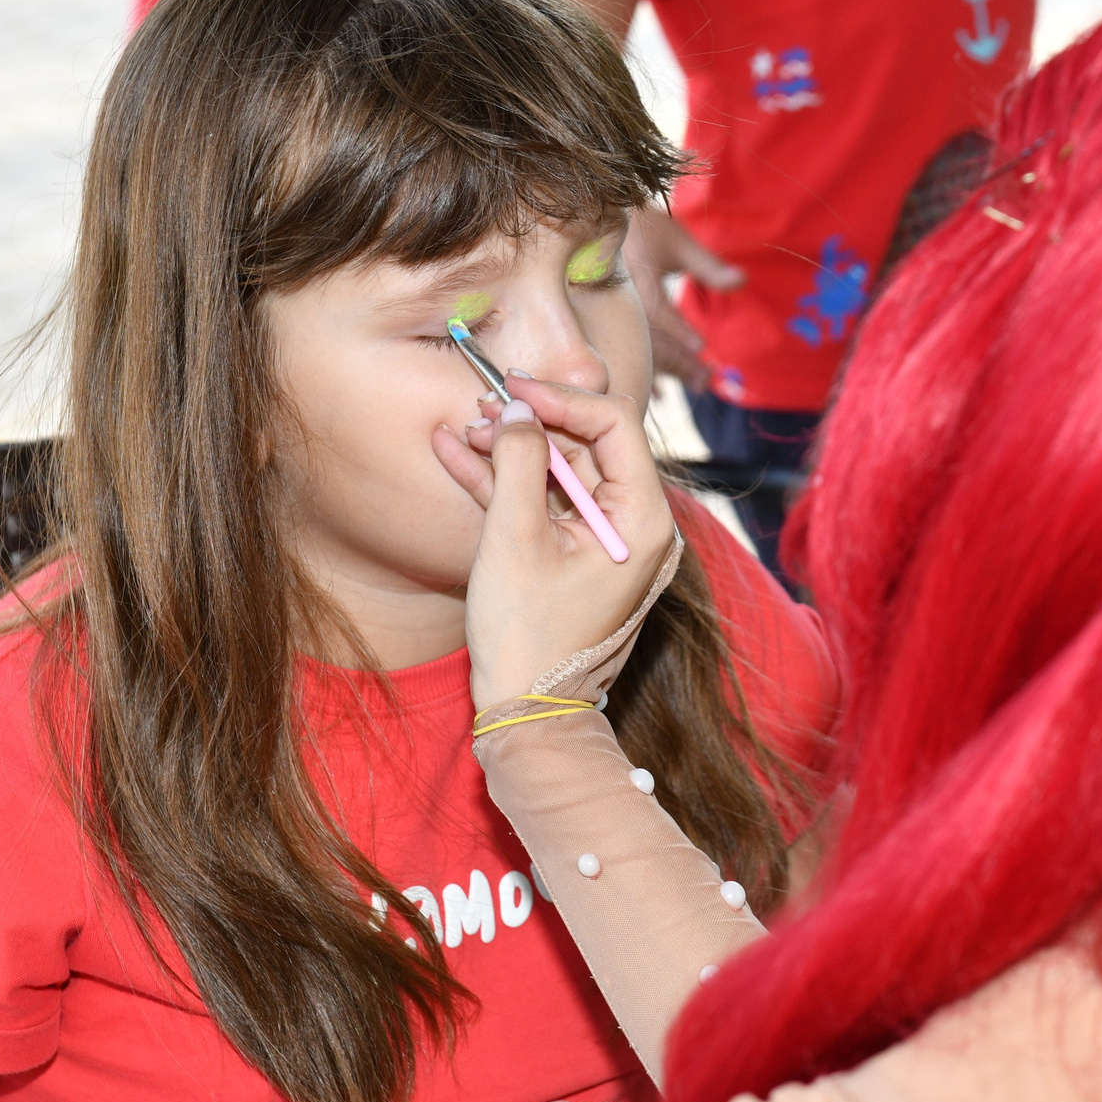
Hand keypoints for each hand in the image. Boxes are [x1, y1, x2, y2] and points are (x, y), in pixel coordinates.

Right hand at [431, 377, 679, 711]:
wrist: (527, 714)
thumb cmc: (527, 635)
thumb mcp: (514, 539)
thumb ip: (516, 463)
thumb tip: (515, 410)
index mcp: (642, 519)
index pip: (614, 425)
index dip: (562, 398)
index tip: (512, 387)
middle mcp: (635, 525)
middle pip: (588, 445)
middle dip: (531, 422)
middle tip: (479, 404)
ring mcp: (606, 541)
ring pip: (560, 473)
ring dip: (511, 449)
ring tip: (462, 427)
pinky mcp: (576, 556)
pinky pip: (545, 505)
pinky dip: (506, 483)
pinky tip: (458, 453)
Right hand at [623, 207, 741, 393]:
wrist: (595, 225)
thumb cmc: (643, 229)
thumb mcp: (677, 243)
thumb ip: (708, 267)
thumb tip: (742, 280)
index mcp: (633, 281)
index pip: (658, 311)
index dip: (678, 329)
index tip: (700, 346)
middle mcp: (617, 304)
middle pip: (649, 341)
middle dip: (679, 363)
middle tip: (707, 381)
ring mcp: (608, 318)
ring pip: (639, 352)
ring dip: (668, 372)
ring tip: (696, 385)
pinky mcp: (605, 328)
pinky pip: (625, 356)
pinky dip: (645, 373)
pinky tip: (660, 394)